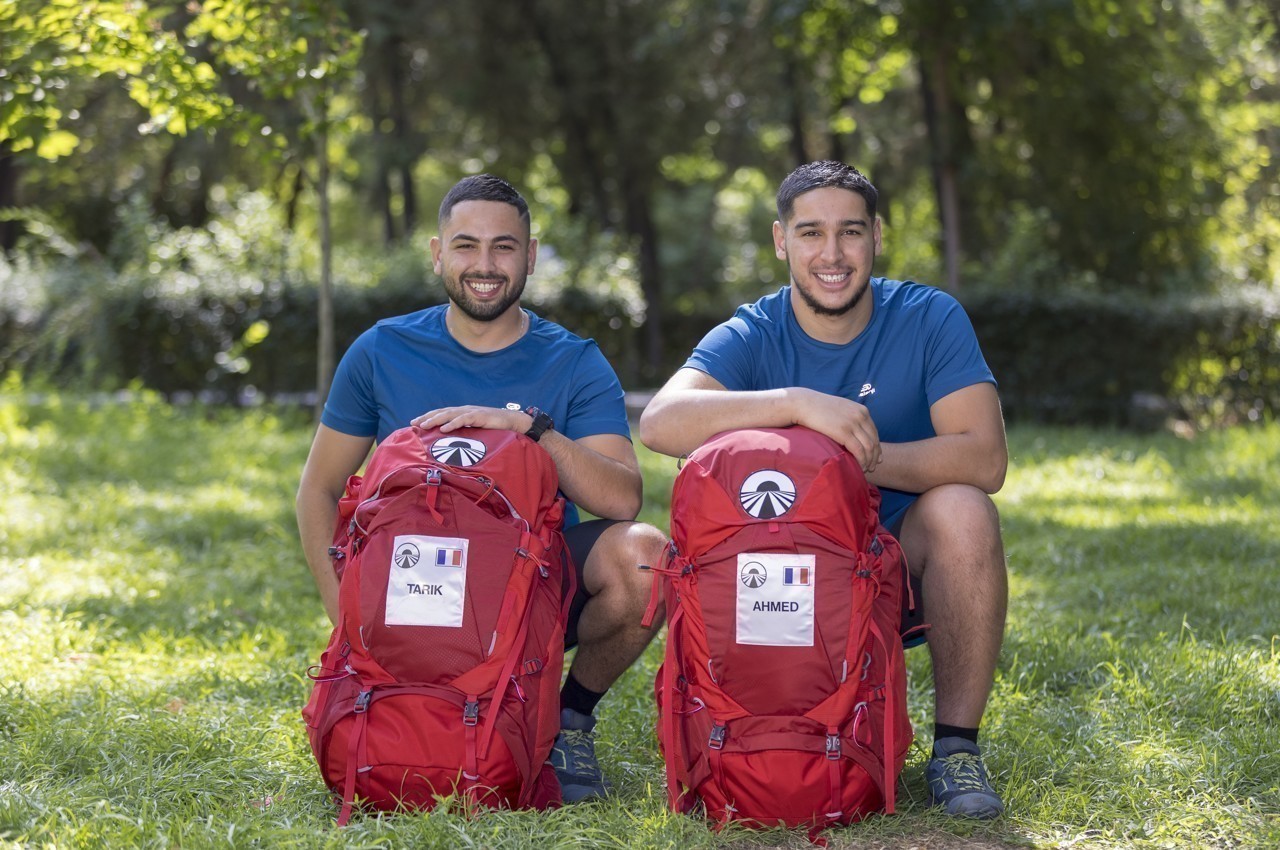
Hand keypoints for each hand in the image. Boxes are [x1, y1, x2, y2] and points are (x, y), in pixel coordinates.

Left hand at [411, 405, 532, 434]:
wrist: (512, 421)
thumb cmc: (494, 427)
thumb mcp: (475, 430)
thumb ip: (464, 433)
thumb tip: (450, 442)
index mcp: (462, 413)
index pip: (441, 414)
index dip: (428, 417)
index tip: (414, 423)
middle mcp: (464, 410)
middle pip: (442, 412)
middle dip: (427, 418)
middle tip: (414, 423)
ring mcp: (472, 412)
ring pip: (450, 414)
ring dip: (436, 419)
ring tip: (425, 425)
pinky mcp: (480, 416)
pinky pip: (464, 419)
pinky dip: (453, 423)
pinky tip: (445, 428)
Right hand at [792, 389, 881, 472]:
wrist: (804, 404)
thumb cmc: (819, 408)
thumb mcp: (841, 409)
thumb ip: (851, 417)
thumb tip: (854, 430)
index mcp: (862, 411)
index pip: (874, 433)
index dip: (876, 447)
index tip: (875, 458)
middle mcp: (861, 416)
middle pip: (874, 441)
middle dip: (875, 456)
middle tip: (872, 467)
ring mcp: (853, 424)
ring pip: (869, 447)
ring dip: (869, 461)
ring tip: (865, 469)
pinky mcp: (844, 432)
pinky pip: (859, 450)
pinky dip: (861, 461)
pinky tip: (858, 467)